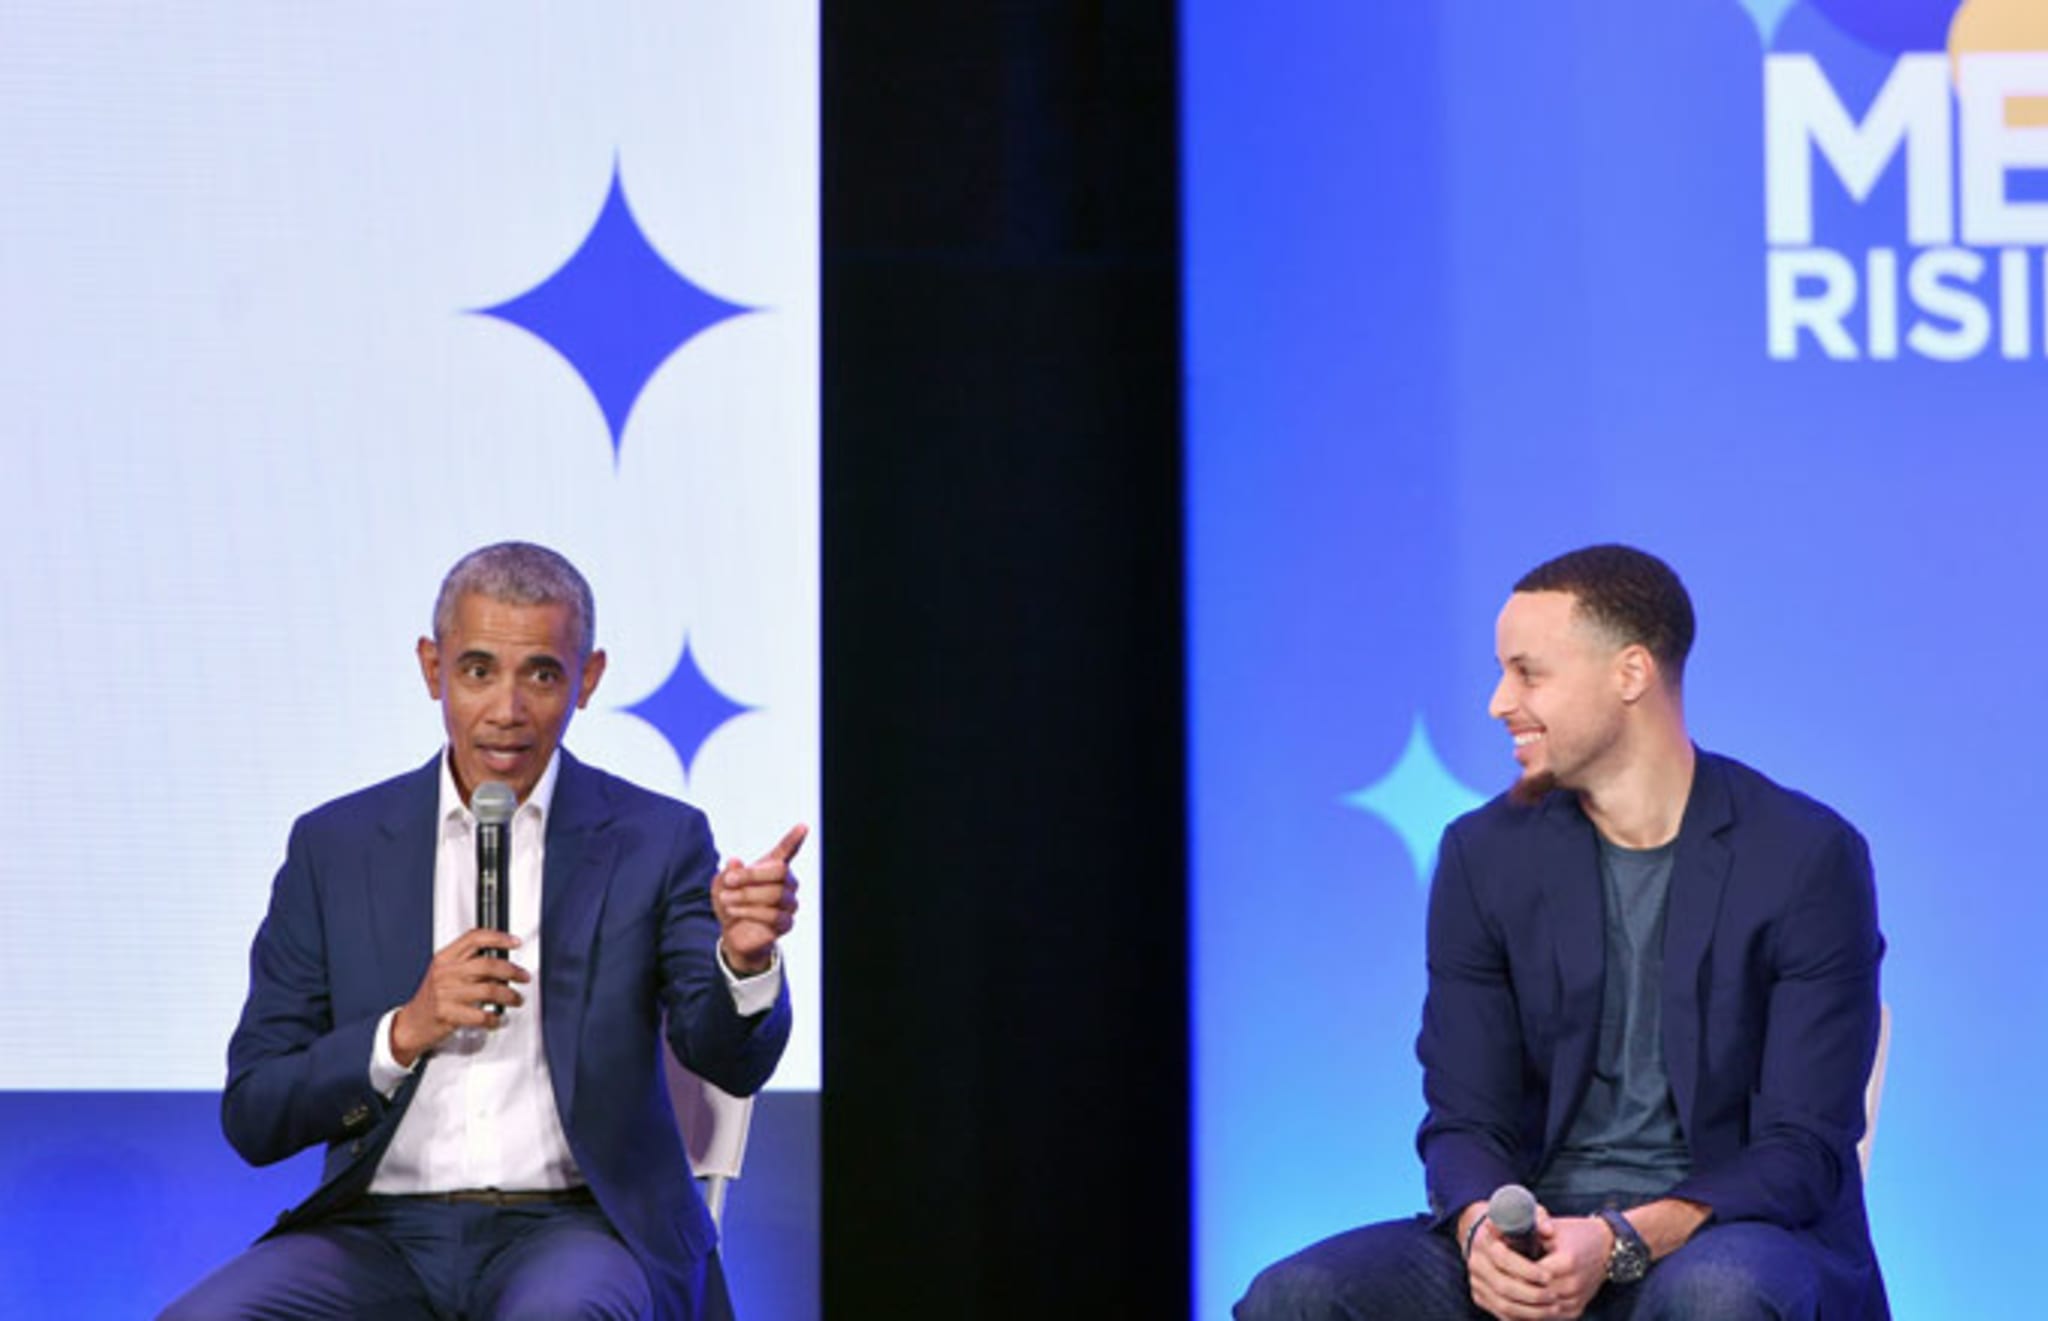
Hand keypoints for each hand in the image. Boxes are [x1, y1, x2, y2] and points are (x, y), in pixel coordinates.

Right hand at [389, 928, 529, 1065]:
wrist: (412, 1023)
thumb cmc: (433, 997)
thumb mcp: (444, 971)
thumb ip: (467, 961)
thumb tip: (502, 957)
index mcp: (445, 958)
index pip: (474, 938)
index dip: (498, 937)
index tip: (515, 942)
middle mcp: (445, 973)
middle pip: (487, 964)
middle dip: (512, 970)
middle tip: (523, 976)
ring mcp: (446, 994)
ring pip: (489, 990)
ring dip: (509, 996)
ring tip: (516, 999)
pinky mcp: (448, 1014)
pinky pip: (480, 1015)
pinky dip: (494, 1018)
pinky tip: (497, 1018)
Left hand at [715, 823, 805, 974]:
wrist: (733, 934)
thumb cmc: (730, 902)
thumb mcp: (721, 885)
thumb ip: (728, 872)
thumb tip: (735, 861)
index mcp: (772, 867)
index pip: (787, 850)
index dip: (795, 839)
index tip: (803, 826)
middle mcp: (787, 883)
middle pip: (779, 871)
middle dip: (751, 875)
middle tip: (729, 880)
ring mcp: (789, 903)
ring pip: (775, 894)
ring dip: (746, 896)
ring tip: (727, 899)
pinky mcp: (787, 923)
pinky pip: (773, 916)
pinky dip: (749, 912)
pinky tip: (734, 911)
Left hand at [1465, 1204, 1607, 1319]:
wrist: (1609, 1247)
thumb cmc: (1576, 1233)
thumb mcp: (1552, 1227)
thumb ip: (1527, 1229)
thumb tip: (1496, 1227)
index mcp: (1566, 1262)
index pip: (1529, 1272)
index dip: (1508, 1265)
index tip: (1492, 1257)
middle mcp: (1572, 1285)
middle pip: (1531, 1293)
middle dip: (1508, 1285)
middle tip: (1488, 1276)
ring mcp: (1575, 1301)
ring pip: (1538, 1311)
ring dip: (1516, 1303)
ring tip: (1495, 1290)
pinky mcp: (1575, 1310)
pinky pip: (1547, 1317)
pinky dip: (1529, 1312)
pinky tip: (1512, 1303)